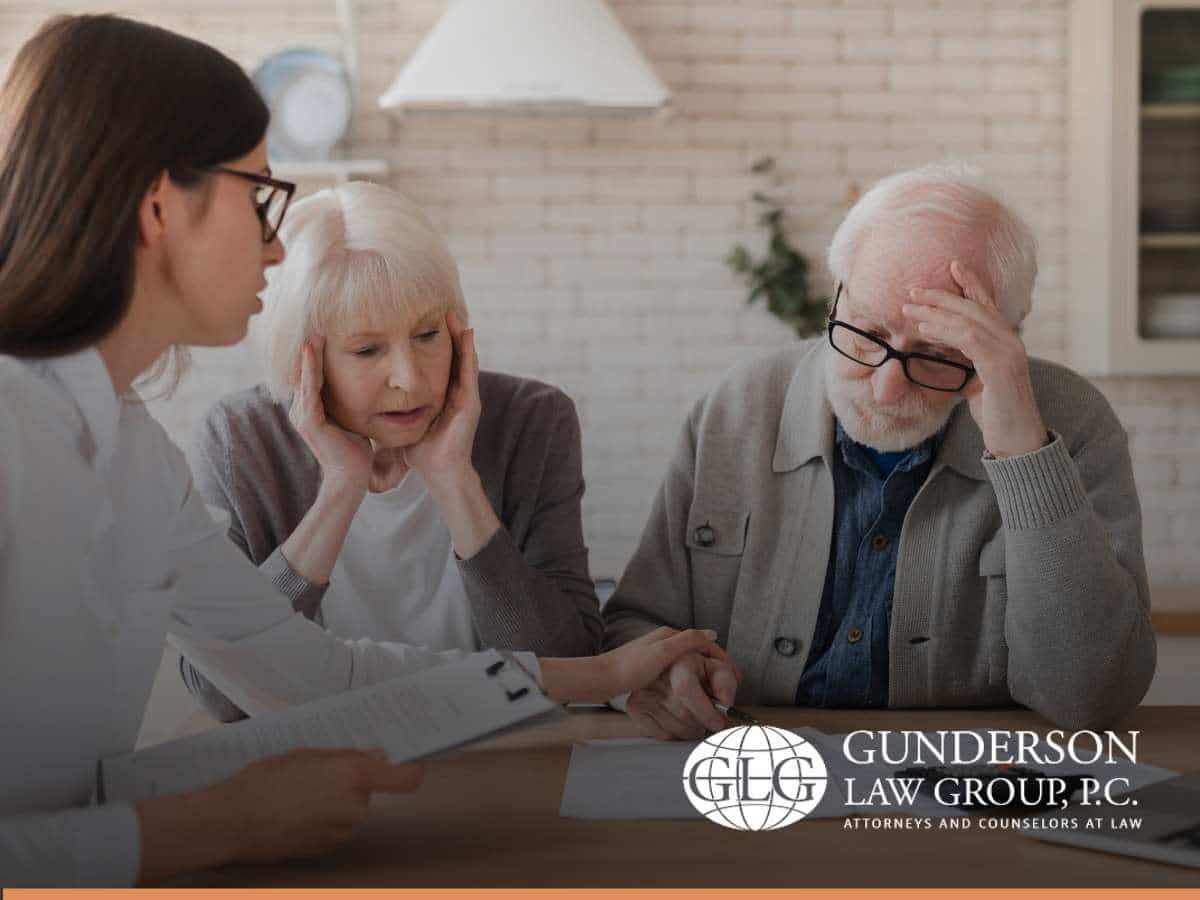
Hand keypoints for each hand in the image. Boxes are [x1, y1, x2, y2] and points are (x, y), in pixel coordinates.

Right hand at [211, 749, 423, 862]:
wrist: (232, 821)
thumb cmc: (267, 779)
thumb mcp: (307, 754)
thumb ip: (348, 757)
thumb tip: (379, 757)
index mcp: (354, 776)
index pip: (405, 778)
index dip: (412, 769)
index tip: (410, 762)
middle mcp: (355, 807)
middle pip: (369, 792)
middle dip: (352, 783)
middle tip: (319, 773)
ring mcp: (341, 832)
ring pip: (350, 810)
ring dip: (334, 802)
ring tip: (298, 793)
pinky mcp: (326, 848)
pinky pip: (334, 828)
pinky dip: (321, 820)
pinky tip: (294, 812)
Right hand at [290, 337, 406, 493]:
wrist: (352, 478)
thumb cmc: (356, 451)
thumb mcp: (352, 420)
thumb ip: (350, 404)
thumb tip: (365, 388)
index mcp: (311, 410)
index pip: (313, 377)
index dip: (315, 357)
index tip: (322, 334)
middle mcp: (302, 411)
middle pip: (305, 374)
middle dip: (309, 351)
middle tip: (314, 326)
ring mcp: (303, 416)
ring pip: (305, 379)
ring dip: (308, 355)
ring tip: (312, 334)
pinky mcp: (309, 422)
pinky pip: (309, 390)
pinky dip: (310, 370)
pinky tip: (311, 352)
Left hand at [403, 311, 480, 489]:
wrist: (440, 472)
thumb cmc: (422, 451)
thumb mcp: (406, 422)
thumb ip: (396, 408)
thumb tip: (373, 398)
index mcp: (443, 397)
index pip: (440, 363)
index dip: (434, 343)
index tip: (423, 321)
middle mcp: (458, 393)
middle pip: (455, 356)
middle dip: (450, 334)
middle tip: (443, 308)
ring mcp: (467, 397)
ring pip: (465, 359)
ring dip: (461, 336)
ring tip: (454, 314)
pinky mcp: (471, 401)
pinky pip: (469, 370)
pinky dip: (468, 351)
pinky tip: (466, 333)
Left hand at [605, 626, 734, 699]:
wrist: (602, 679)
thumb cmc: (631, 667)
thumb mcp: (664, 652)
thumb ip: (688, 641)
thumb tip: (713, 633)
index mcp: (670, 635)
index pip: (705, 642)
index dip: (722, 658)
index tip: (736, 675)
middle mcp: (664, 642)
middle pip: (698, 652)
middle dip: (716, 667)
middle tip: (730, 685)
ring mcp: (657, 655)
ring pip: (689, 663)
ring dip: (704, 674)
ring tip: (716, 690)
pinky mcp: (650, 668)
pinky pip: (679, 672)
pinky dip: (691, 680)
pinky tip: (693, 692)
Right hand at [626, 650, 741, 739]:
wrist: (676, 669)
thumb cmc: (699, 671)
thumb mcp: (718, 669)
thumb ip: (726, 683)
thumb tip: (725, 703)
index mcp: (676, 660)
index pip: (686, 689)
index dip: (705, 711)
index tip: (718, 722)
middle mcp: (654, 675)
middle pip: (683, 713)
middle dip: (703, 723)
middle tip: (711, 720)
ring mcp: (642, 692)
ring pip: (675, 728)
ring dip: (693, 730)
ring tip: (698, 718)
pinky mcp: (635, 707)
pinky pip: (663, 734)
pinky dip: (678, 733)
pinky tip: (682, 720)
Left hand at [902, 260, 1048, 457]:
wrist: (1017, 441)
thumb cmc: (996, 413)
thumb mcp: (977, 382)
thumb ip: (967, 361)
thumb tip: (944, 348)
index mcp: (1007, 341)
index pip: (987, 305)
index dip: (971, 284)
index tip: (952, 266)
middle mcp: (1011, 341)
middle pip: (974, 308)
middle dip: (942, 296)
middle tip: (913, 290)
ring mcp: (1008, 353)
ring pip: (968, 321)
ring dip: (935, 312)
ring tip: (909, 308)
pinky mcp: (1000, 367)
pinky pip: (969, 341)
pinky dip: (945, 332)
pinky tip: (925, 330)